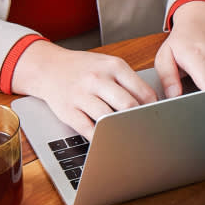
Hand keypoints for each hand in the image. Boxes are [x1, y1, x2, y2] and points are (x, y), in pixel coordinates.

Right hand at [9, 41, 157, 138]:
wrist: (49, 67)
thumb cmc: (83, 68)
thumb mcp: (107, 64)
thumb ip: (128, 81)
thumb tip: (150, 105)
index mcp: (113, 66)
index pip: (143, 91)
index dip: (152, 109)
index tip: (156, 118)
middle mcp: (98, 79)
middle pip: (128, 106)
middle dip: (138, 121)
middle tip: (144, 130)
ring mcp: (83, 95)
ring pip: (108, 119)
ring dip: (119, 130)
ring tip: (127, 137)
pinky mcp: (70, 111)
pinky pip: (90, 130)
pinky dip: (101, 138)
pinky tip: (107, 139)